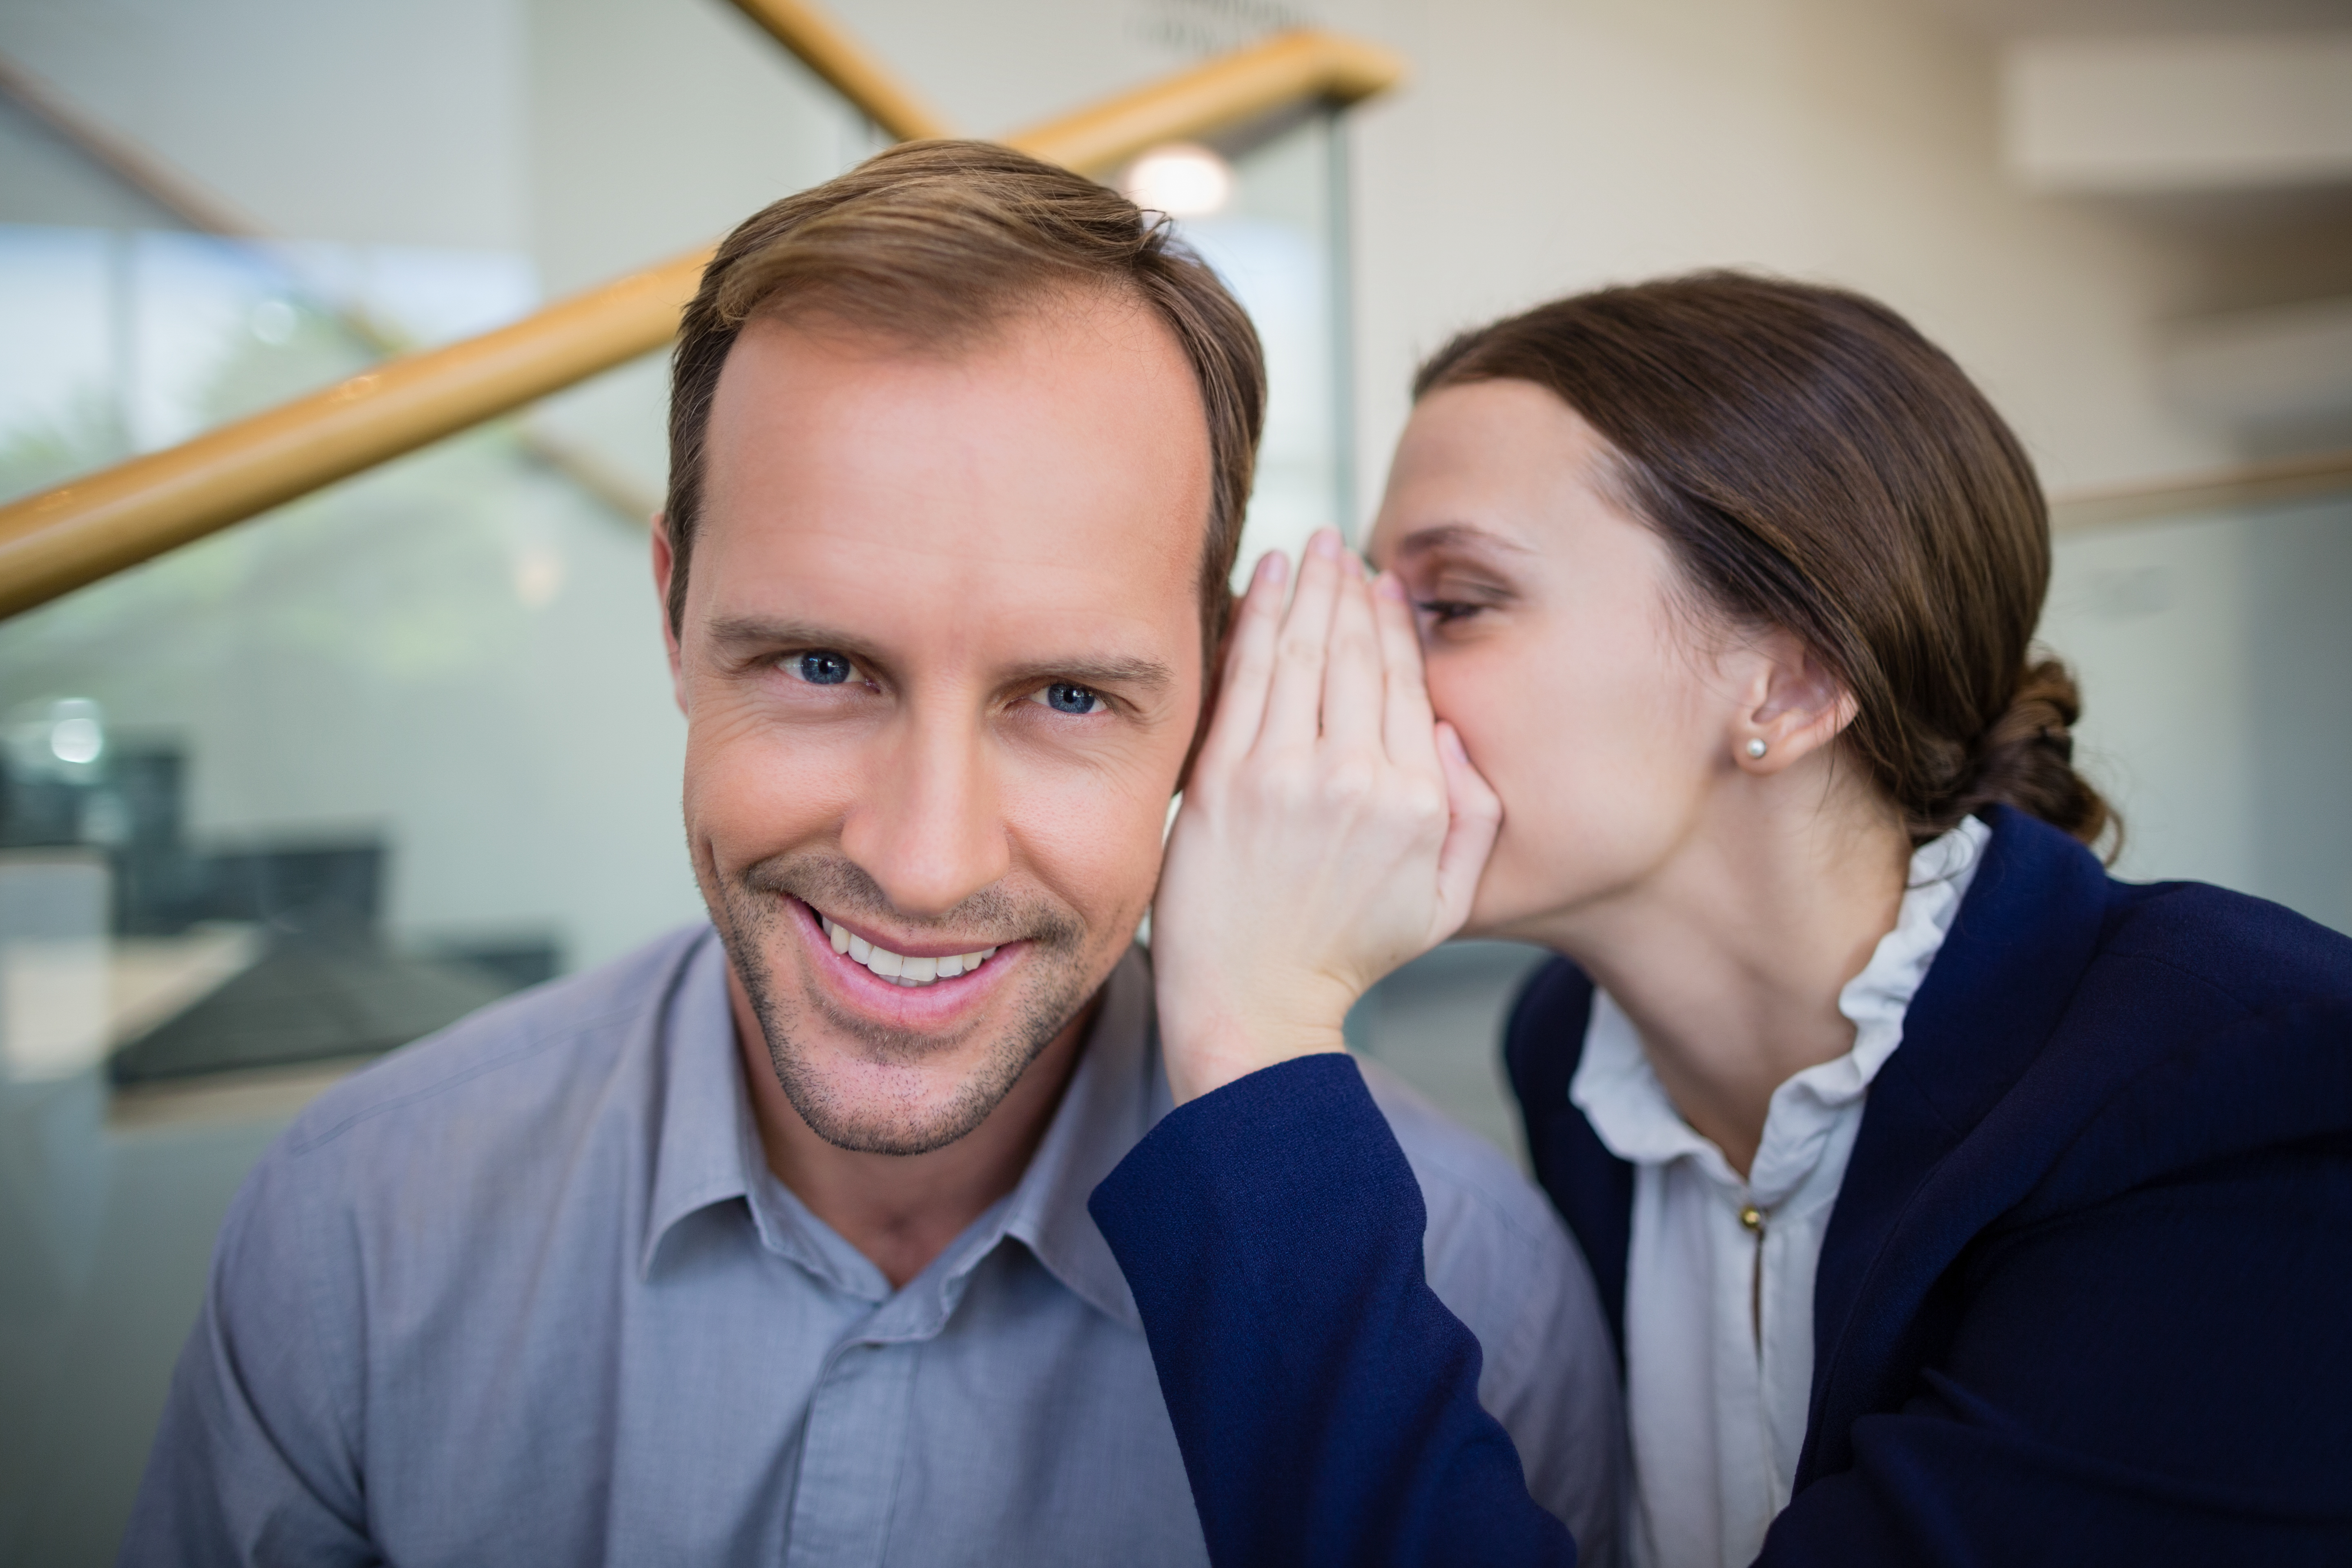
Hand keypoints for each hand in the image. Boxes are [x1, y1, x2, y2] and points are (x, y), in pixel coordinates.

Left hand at [1152, 527, 1503, 1103]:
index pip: (1406, 685)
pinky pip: (1245, 679)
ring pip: (1301, 654)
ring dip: (1305, 590)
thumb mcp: (1446, 902)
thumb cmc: (1348, 954)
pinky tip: (1262, 581)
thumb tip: (1456, 734)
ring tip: (1306, 548)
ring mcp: (1286, 777)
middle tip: (1340, 546)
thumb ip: (1475, 818)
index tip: (1383, 586)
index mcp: (1417, 803)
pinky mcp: (1225, 781)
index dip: (1394, 626)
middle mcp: (1358, 780)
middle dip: (1349, 589)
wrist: (1255, 1005)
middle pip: (1357, 657)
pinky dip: (1256, 621)